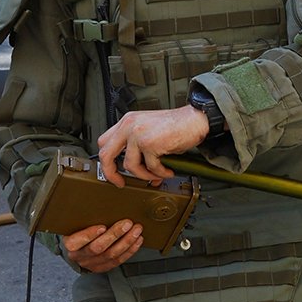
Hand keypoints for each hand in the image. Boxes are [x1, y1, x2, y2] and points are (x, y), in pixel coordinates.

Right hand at [63, 220, 142, 272]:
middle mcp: (79, 256)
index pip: (76, 241)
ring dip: (126, 242)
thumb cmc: (78, 232)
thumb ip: (84, 217)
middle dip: (114, 235)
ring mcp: (91, 263)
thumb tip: (100, 198)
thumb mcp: (76, 224)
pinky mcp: (102, 267)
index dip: (90, 234)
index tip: (102, 226)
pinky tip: (137, 240)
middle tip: (127, 223)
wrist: (77, 249)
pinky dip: (130, 250)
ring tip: (136, 230)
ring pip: (111, 255)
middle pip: (98, 247)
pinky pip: (118, 260)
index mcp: (70, 244)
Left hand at [95, 105, 209, 184]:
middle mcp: (129, 125)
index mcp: (128, 121)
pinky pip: (150, 167)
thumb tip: (136, 168)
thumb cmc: (178, 124)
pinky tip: (167, 170)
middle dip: (111, 173)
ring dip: (144, 175)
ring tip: (157, 175)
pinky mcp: (150, 143)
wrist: (196, 119)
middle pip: (106, 154)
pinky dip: (160, 172)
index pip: (104, 142)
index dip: (107, 160)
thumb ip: (137, 145)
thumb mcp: (150, 129)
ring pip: (130, 165)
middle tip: (120, 182)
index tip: (113, 171)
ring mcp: (138, 134)